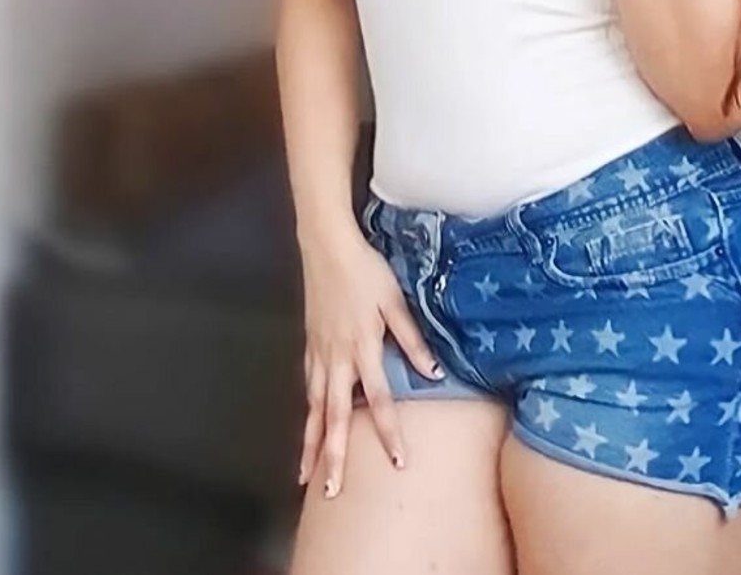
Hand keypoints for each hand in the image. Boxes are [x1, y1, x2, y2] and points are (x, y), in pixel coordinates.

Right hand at [297, 220, 442, 497]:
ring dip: (311, 444)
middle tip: (331, 493)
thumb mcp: (395, 301)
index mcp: (362, 348)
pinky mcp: (310, 345)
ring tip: (307, 476)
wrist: (326, 247)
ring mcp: (319, 354)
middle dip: (333, 457)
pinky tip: (310, 426)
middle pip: (334, 417)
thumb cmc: (366, 271)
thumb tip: (433, 374)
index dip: (389, 432)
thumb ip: (412, 340)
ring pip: (314, 408)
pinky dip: (308, 412)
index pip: (379, 400)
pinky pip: (309, 387)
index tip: (398, 462)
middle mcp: (337, 359)